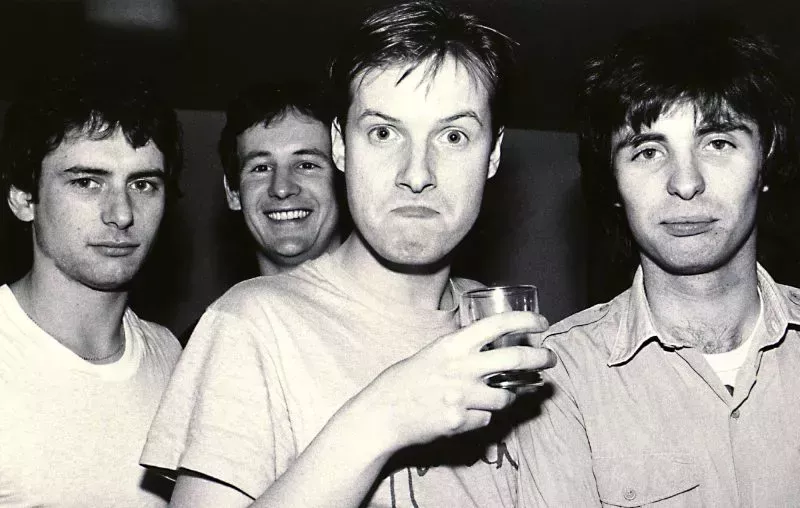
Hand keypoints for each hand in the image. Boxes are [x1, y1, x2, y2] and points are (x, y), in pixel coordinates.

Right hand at [342, 311, 553, 454]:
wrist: (381, 415)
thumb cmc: (403, 382)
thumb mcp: (430, 355)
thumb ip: (459, 351)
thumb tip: (488, 349)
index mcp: (451, 345)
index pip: (496, 325)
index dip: (524, 320)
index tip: (541, 322)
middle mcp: (460, 368)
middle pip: (515, 359)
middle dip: (540, 358)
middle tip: (550, 358)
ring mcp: (462, 397)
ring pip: (506, 396)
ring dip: (506, 396)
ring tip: (497, 395)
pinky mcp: (461, 422)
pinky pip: (486, 419)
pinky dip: (481, 417)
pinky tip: (463, 414)